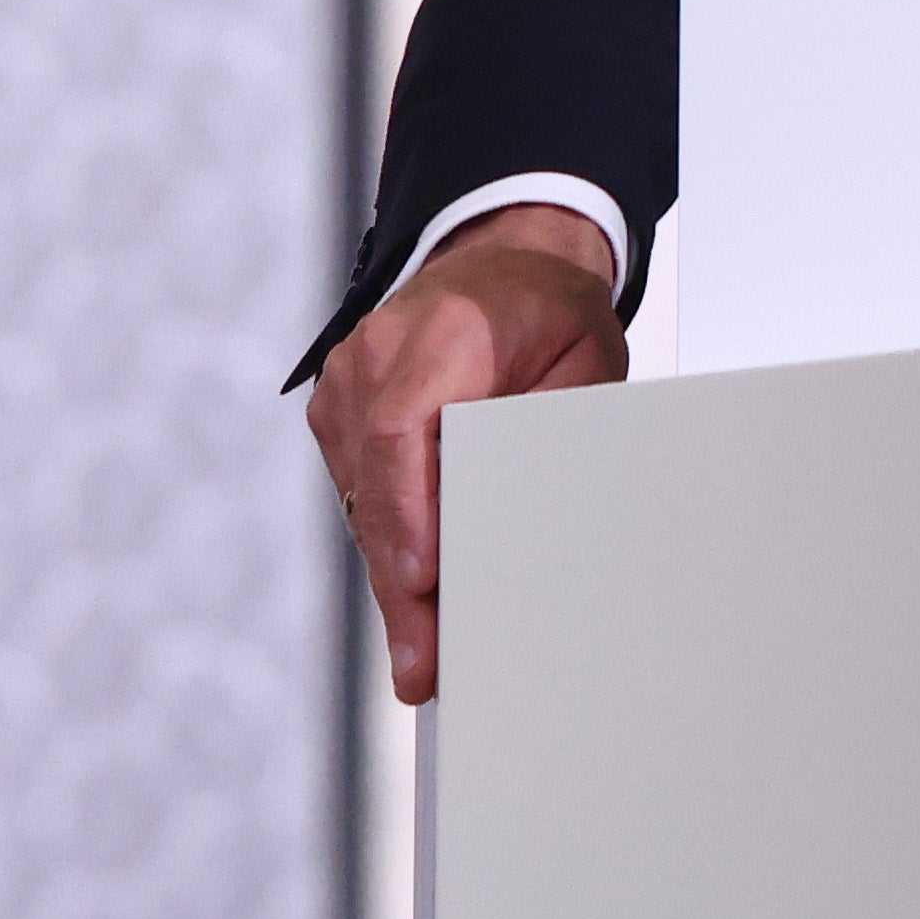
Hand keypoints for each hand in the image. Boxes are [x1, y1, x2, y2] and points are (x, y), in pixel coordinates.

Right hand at [302, 213, 631, 704]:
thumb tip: (533, 531)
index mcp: (446, 332)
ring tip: (421, 647)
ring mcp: (346, 375)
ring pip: (361, 495)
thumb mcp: (583, 365)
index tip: (418, 582)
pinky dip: (385, 533)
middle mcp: (379, 350)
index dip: (406, 514)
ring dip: (391, 567)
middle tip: (420, 665)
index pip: (403, 431)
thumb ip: (549, 438)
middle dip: (398, 582)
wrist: (504, 253)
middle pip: (376, 483)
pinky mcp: (336, 402)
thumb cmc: (550, 313)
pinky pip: (357, 484)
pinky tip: (413, 582)